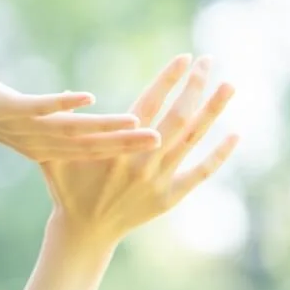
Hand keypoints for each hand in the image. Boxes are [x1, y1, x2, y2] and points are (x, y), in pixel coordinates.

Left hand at [0, 61, 162, 160]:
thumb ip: (57, 119)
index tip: (157, 146)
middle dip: (124, 143)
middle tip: (159, 140)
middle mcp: (38, 142)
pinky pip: (39, 106)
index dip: (122, 151)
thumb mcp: (28, 117)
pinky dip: (63, 103)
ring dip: (101, 126)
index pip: (90, 152)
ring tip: (134, 121)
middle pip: (87, 145)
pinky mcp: (9, 107)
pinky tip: (88, 96)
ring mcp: (24, 126)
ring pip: (69, 129)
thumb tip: (85, 108)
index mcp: (44, 148)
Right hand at [39, 53, 238, 245]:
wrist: (85, 231)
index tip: (184, 58)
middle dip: (194, 86)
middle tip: (208, 61)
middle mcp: (141, 162)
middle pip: (176, 117)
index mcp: (116, 147)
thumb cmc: (68, 187)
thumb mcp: (55, 157)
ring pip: (191, 140)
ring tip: (229, 85)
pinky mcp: (169, 198)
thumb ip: (63, 126)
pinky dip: (219, 155)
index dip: (168, 79)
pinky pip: (199, 173)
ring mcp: (158, 180)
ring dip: (212, 111)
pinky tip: (235, 135)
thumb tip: (67, 93)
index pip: (149, 104)